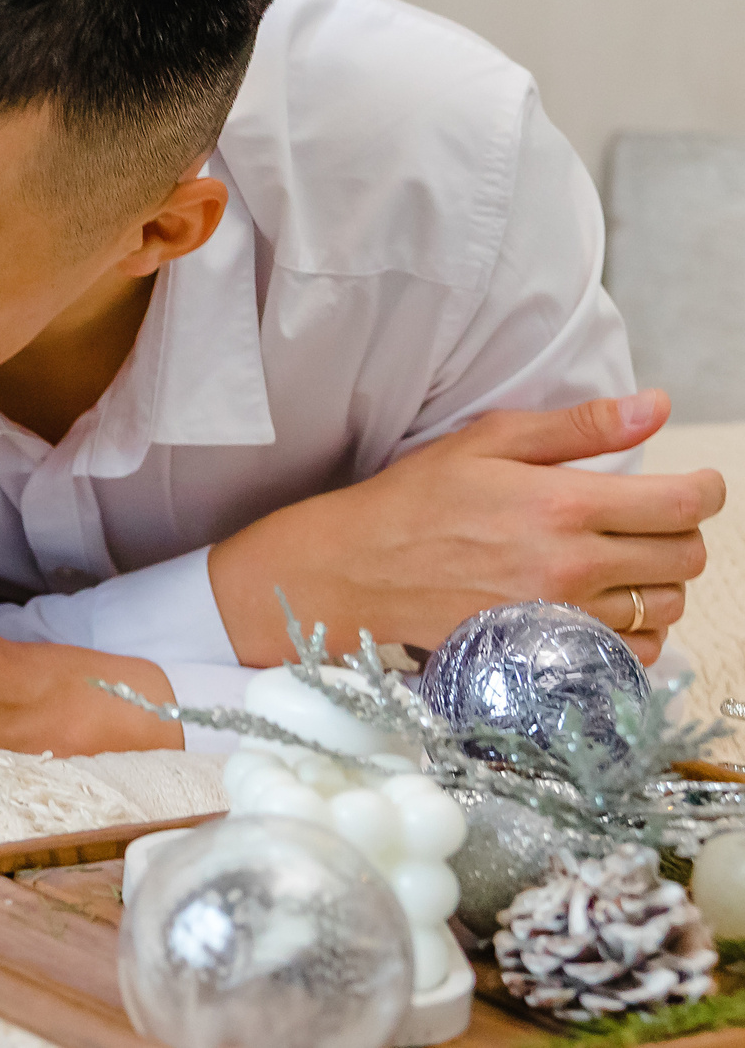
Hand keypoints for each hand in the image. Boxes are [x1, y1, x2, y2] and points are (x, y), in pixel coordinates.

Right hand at [208, 390, 721, 665]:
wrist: (356, 573)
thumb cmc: (414, 502)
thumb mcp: (487, 441)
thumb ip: (579, 426)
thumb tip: (655, 406)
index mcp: (562, 503)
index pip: (682, 503)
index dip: (705, 490)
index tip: (696, 485)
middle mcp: (570, 565)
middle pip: (685, 558)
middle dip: (681, 534)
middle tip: (647, 520)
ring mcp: (560, 616)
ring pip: (665, 607)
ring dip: (657, 582)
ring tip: (619, 561)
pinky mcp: (546, 654)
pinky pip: (631, 653)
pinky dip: (633, 631)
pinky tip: (600, 604)